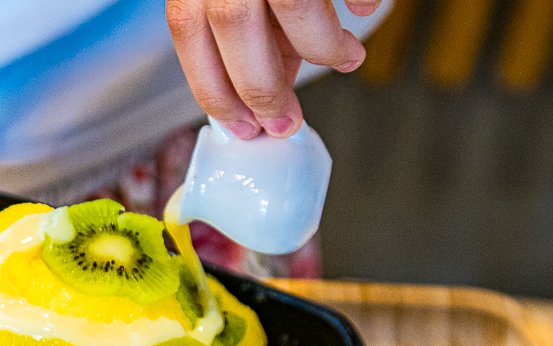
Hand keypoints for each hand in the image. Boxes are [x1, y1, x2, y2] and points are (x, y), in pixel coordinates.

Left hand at [167, 0, 381, 138]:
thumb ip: (245, 27)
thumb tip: (267, 89)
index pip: (188, 29)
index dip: (213, 87)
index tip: (240, 126)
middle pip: (232, 23)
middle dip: (261, 87)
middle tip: (285, 121)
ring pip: (290, 1)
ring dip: (320, 47)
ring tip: (346, 59)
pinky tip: (364, 11)